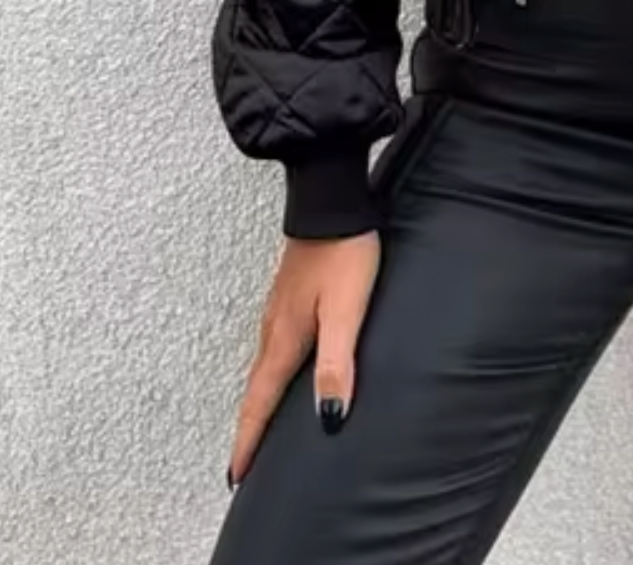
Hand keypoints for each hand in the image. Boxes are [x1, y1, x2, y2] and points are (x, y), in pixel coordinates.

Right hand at [227, 231, 380, 486]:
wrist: (331, 204)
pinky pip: (272, 348)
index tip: (235, 477)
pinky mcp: (289, 297)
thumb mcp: (347, 311)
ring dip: (258, 402)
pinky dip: (270, 374)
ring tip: (258, 428)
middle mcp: (274, 328)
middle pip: (256, 390)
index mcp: (285, 339)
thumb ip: (337, 362)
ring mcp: (279, 311)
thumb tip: (328, 416)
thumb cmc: (343, 254)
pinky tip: (282, 372)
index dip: (249, 441)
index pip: (261, 402)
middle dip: (248, 429)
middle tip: (241, 464)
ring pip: (263, 368)